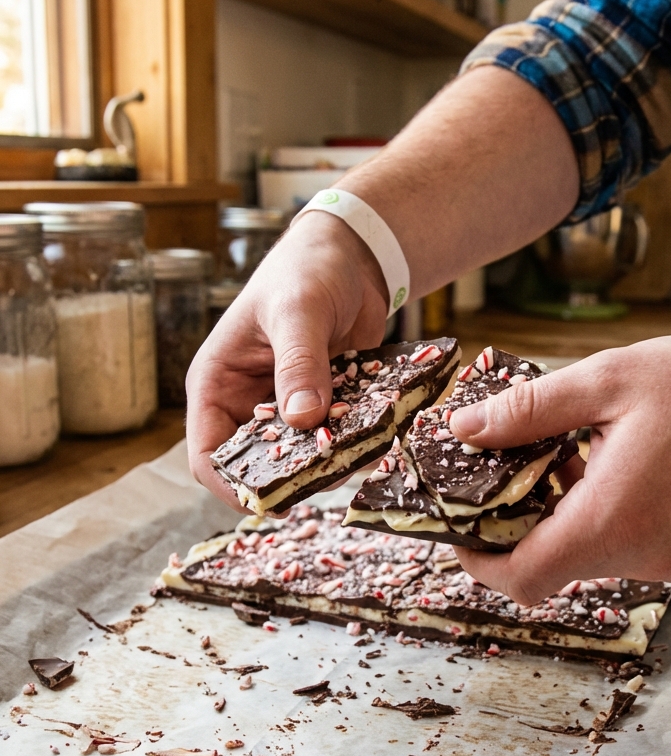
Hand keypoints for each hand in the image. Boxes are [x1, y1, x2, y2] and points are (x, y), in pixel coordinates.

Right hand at [186, 213, 387, 508]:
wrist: (350, 254)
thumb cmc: (306, 270)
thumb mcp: (298, 311)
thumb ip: (299, 363)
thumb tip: (302, 420)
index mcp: (217, 384)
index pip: (206, 455)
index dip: (231, 485)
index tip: (271, 501)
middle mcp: (245, 403)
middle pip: (255, 466)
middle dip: (290, 477)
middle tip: (332, 474)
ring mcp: (285, 408)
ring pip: (299, 458)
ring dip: (330, 462)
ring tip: (364, 450)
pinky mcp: (323, 407)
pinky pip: (334, 440)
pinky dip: (354, 444)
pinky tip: (379, 436)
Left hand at [449, 331, 670, 604]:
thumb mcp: (608, 379)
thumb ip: (529, 410)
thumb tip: (466, 430)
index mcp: (611, 520)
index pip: (521, 578)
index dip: (477, 560)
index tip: (456, 528)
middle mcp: (639, 556)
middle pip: (548, 564)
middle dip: (517, 520)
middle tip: (508, 464)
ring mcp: (666, 561)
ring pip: (583, 553)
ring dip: (560, 511)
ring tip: (568, 449)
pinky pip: (619, 546)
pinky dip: (597, 513)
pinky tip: (607, 460)